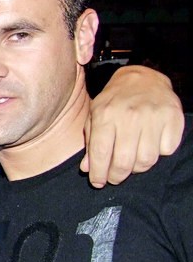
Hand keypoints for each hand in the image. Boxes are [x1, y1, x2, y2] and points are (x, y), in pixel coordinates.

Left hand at [82, 65, 183, 186]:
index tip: (98, 183)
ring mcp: (153, 116)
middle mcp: (130, 115)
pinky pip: (166, 150)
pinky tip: (149, 145)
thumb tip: (87, 169)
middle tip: (114, 178)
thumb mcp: (95, 116)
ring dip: (137, 168)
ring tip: (130, 163)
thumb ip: (90, 143)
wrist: (143, 79)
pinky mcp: (173, 118)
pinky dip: (158, 154)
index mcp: (105, 114)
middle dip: (117, 176)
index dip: (99, 173)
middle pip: (124, 161)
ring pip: (146, 160)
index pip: (101, 153)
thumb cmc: (115, 101)